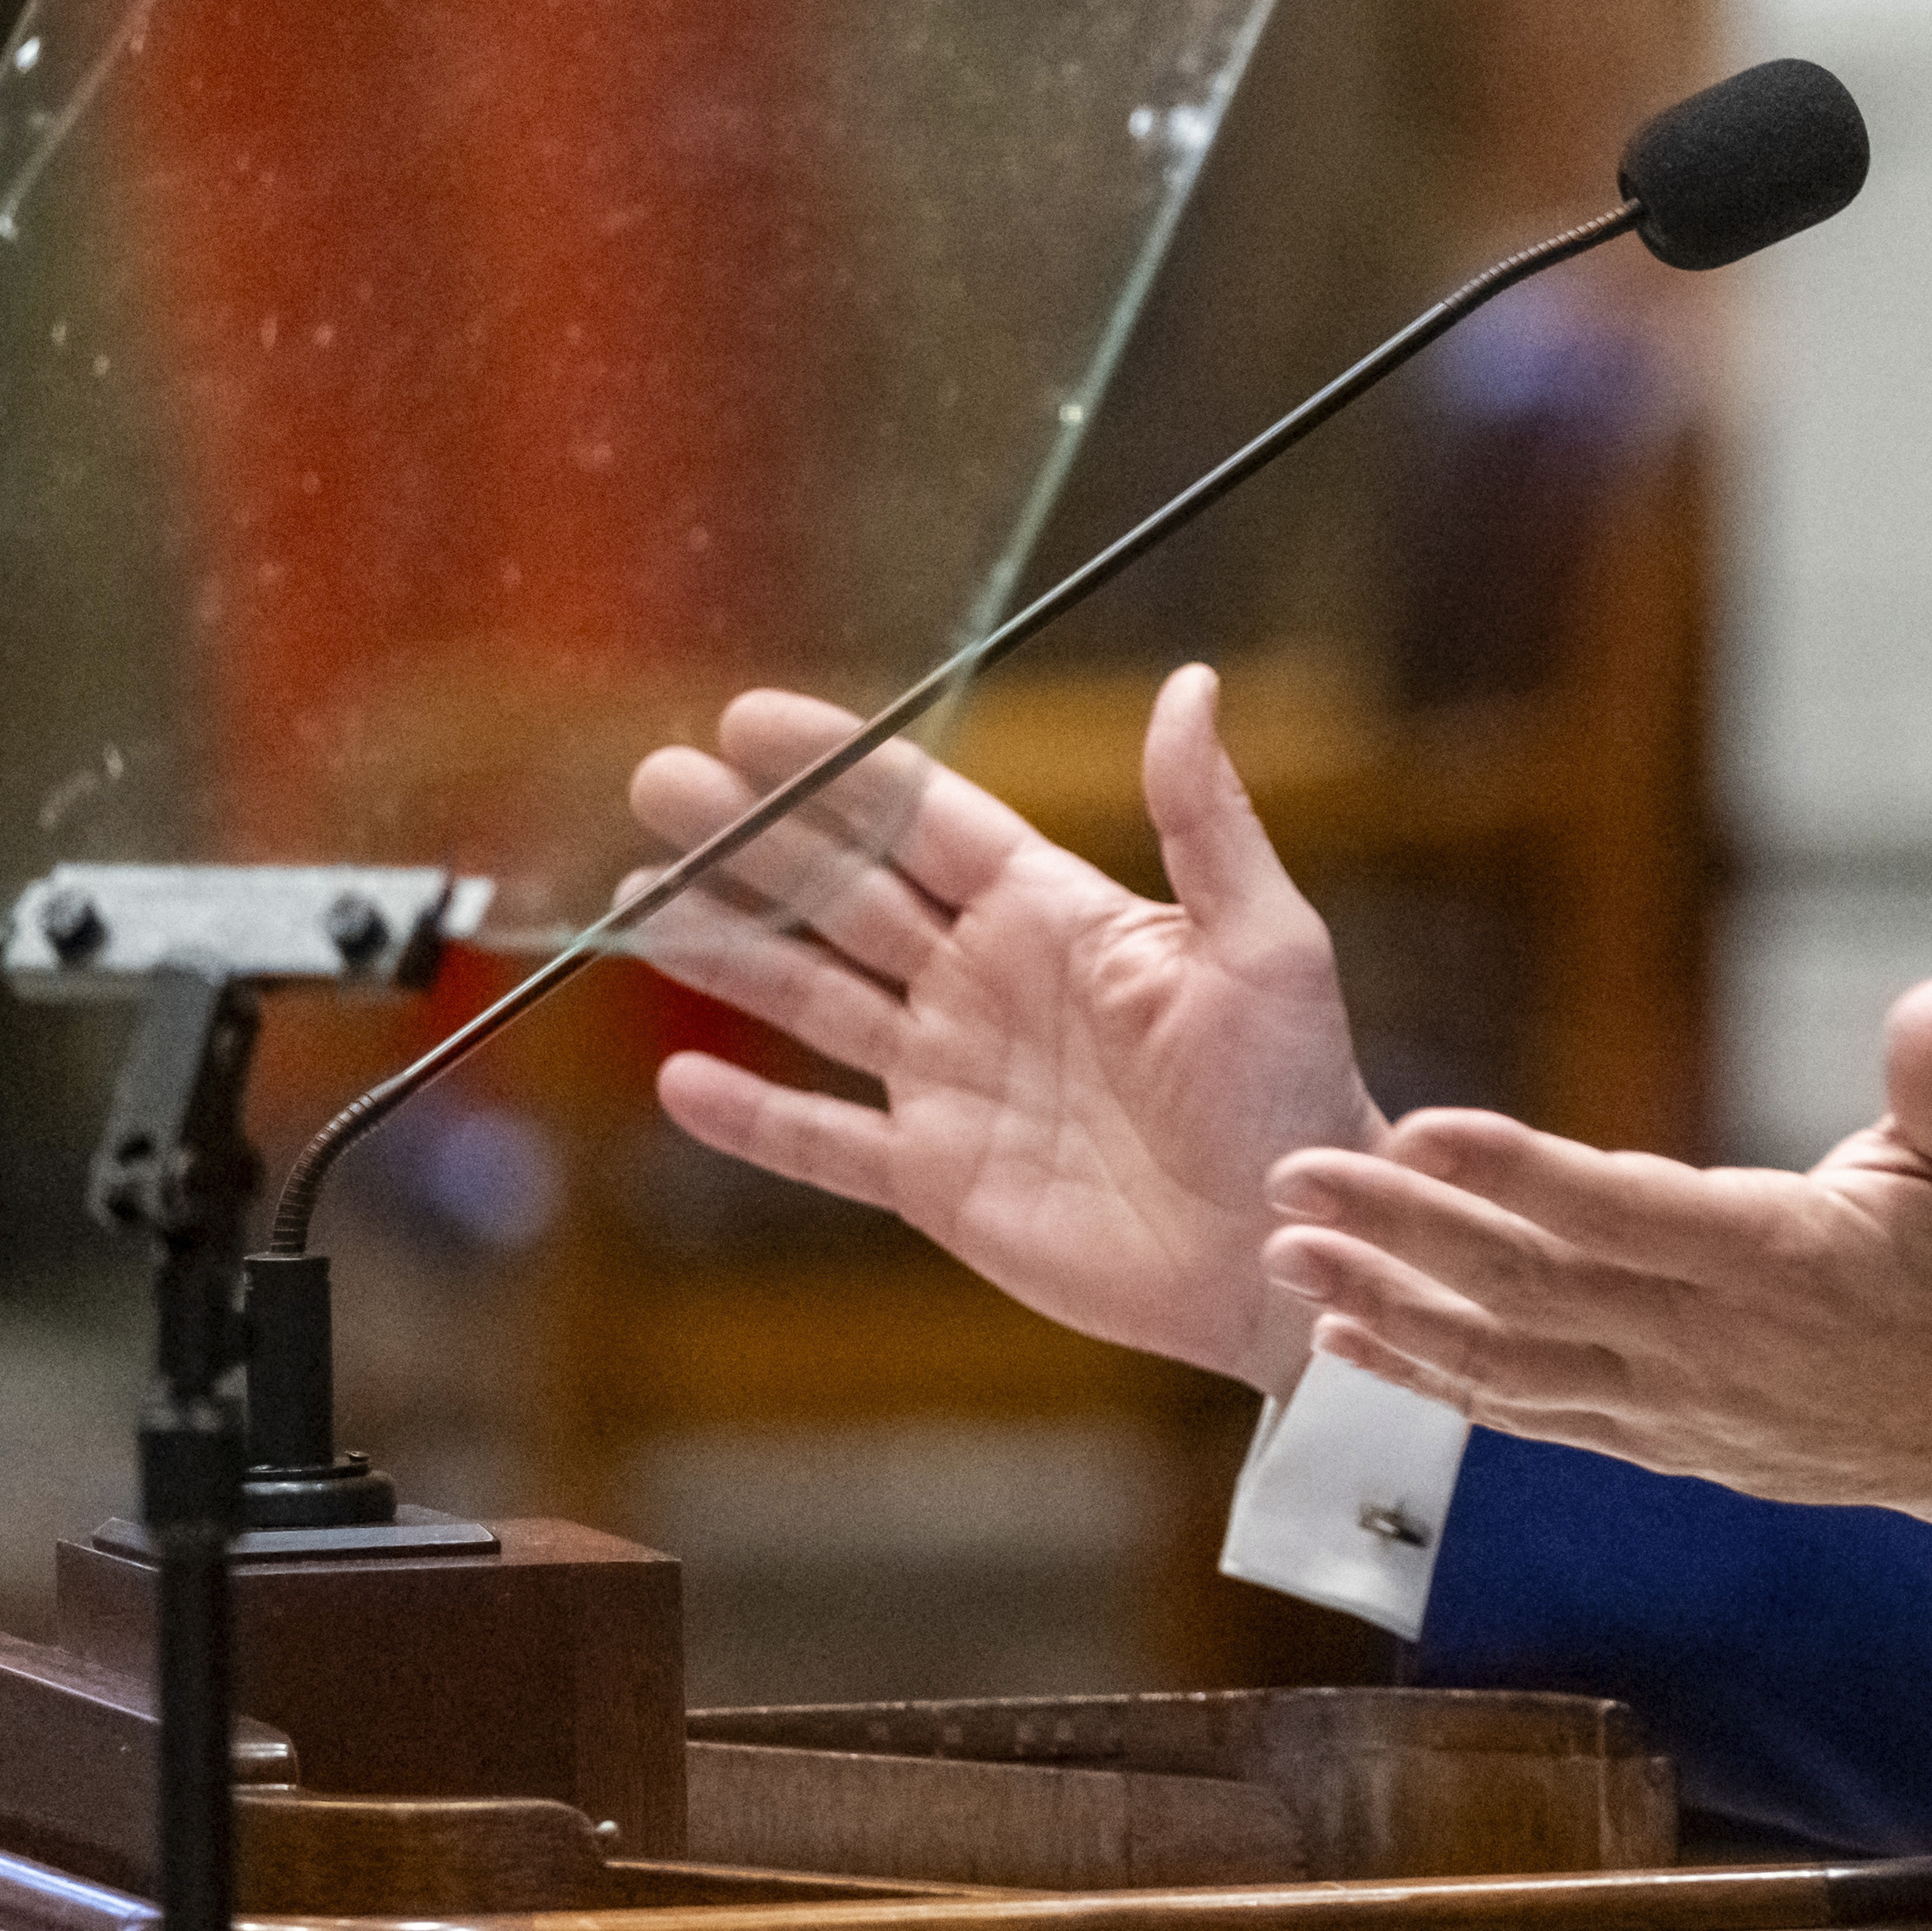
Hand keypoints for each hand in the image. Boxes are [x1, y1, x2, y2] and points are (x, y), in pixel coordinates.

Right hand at [629, 667, 1380, 1394]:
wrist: (1290, 1245)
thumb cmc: (1295, 1090)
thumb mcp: (1262, 941)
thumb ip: (1205, 819)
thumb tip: (1190, 685)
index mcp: (1056, 915)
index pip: (925, 820)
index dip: (839, 771)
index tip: (751, 719)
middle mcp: (989, 984)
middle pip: (845, 895)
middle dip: (752, 840)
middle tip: (658, 779)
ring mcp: (955, 1081)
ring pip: (814, 1001)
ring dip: (728, 952)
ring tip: (636, 900)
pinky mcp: (939, 1179)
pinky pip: (827, 1143)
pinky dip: (756, 1117)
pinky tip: (681, 1079)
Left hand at [1261, 979, 1931, 1537]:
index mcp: (1777, 1258)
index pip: (1624, 1214)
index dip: (1520, 1174)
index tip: (1421, 1126)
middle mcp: (1708, 1343)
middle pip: (1531, 1286)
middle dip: (1404, 1230)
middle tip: (1293, 1173)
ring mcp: (1674, 1404)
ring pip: (1506, 1361)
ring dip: (1390, 1307)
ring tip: (1287, 1250)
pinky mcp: (1657, 1439)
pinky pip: (1525, 1413)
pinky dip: (1432, 1380)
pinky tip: (1349, 1338)